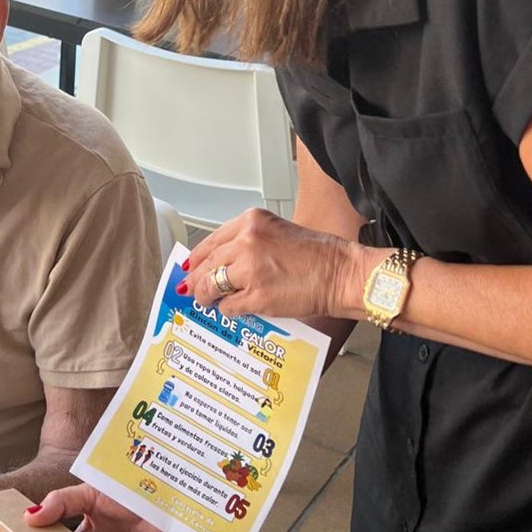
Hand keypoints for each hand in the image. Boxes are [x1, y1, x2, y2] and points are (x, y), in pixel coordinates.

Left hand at [182, 208, 362, 319]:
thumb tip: (218, 263)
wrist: (341, 272)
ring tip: (208, 301)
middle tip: (192, 289)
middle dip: (196, 280)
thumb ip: (246, 243)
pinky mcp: (257, 295)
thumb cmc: (316, 256)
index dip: (197, 258)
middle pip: (206, 264)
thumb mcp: (276, 233)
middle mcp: (247, 241)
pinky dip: (227, 310)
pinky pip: (228, 306)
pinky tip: (234, 308)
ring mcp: (250, 269)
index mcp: (250, 221)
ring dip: (207, 296)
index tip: (190, 267)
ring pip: (210, 286)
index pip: (210, 241)